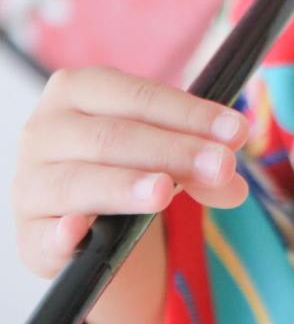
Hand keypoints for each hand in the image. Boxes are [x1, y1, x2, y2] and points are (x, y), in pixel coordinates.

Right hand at [12, 65, 249, 278]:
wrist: (78, 213)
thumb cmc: (124, 163)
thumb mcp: (163, 152)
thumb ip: (200, 165)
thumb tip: (233, 184)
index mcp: (78, 89)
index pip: (140, 96)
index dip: (190, 114)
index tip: (236, 132)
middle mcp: (45, 129)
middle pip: (114, 136)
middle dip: (173, 150)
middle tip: (221, 165)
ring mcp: (30, 182)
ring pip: (81, 180)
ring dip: (125, 185)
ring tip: (164, 191)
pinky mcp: (28, 235)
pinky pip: (44, 234)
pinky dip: (62, 232)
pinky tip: (78, 230)